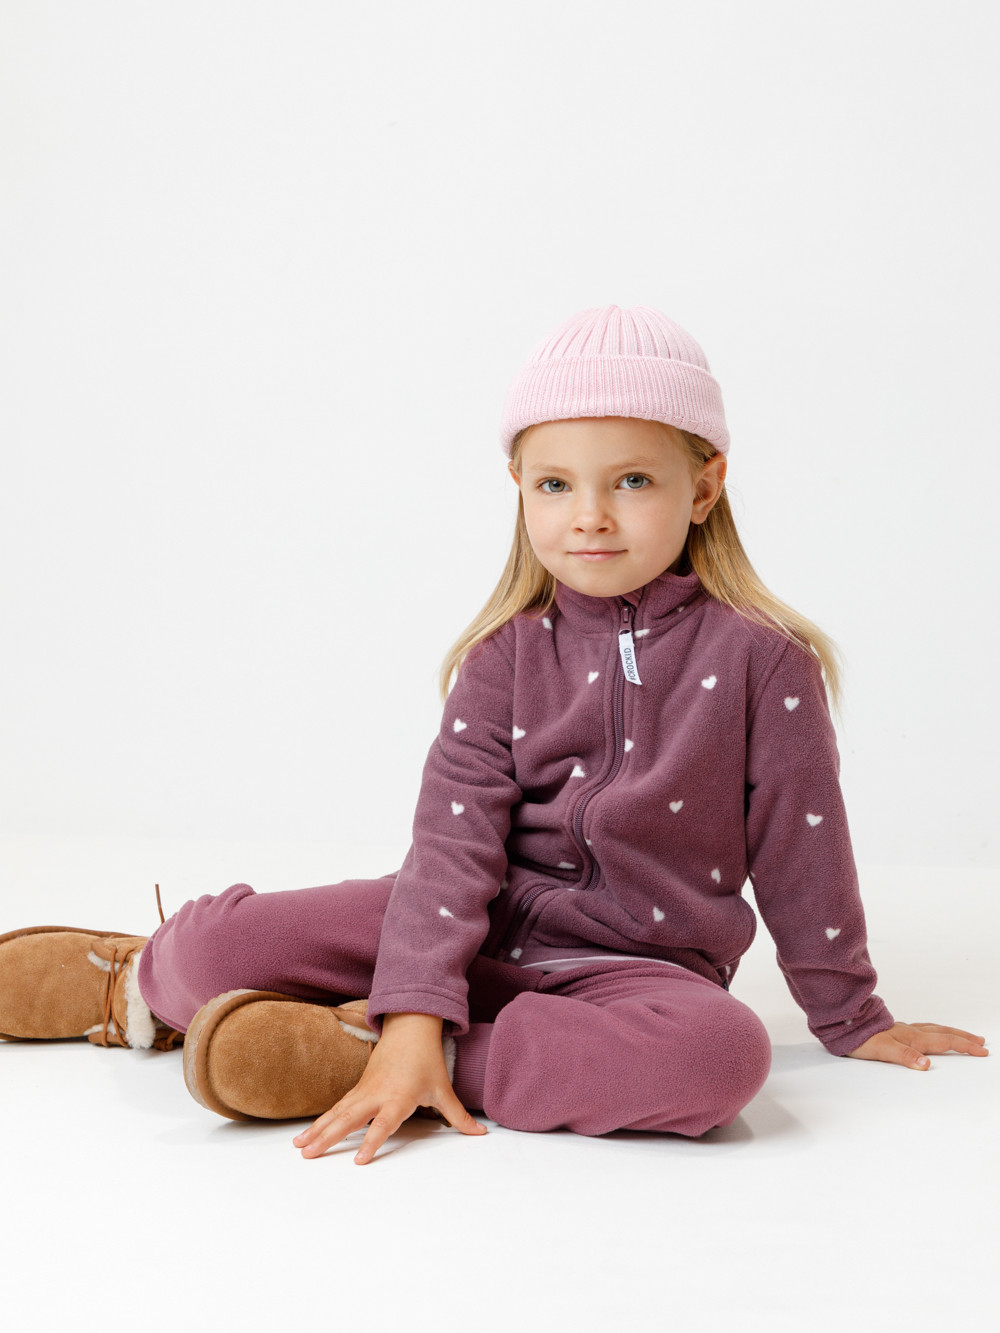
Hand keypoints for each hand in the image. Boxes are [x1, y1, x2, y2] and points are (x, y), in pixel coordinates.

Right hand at [291, 1012, 486, 1163]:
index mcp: (399, 1096)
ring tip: (298, 1148)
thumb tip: (481, 1135)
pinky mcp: (357, 1088)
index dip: (373, 1141)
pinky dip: (321, 1121)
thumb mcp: (444, 1088)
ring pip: (337, 1112)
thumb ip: (459, 1116)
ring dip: (317, 1130)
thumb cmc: (427, 1059)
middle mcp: (377, 1094)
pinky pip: (336, 1107)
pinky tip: (307, 1135)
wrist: (410, 1027)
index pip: (384, 1122)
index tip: (359, 1160)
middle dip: (329, 1137)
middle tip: (309, 1155)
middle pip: (350, 1118)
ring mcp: (364, 1090)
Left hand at [847, 1021, 988, 1069]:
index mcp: (911, 1038)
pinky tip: (929, 1033)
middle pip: (943, 1033)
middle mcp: (909, 1032)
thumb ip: (904, 1057)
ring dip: (951, 1032)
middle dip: (963, 1038)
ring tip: (963, 1035)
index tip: (982, 1050)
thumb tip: (926, 1065)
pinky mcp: (893, 1029)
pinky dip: (933, 1030)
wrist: (841, 1022)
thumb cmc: (859, 1038)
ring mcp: (901, 1029)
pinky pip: (921, 1028)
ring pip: (933, 1029)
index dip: (964, 1046)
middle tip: (981, 1041)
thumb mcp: (881, 1050)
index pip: (944, 1041)